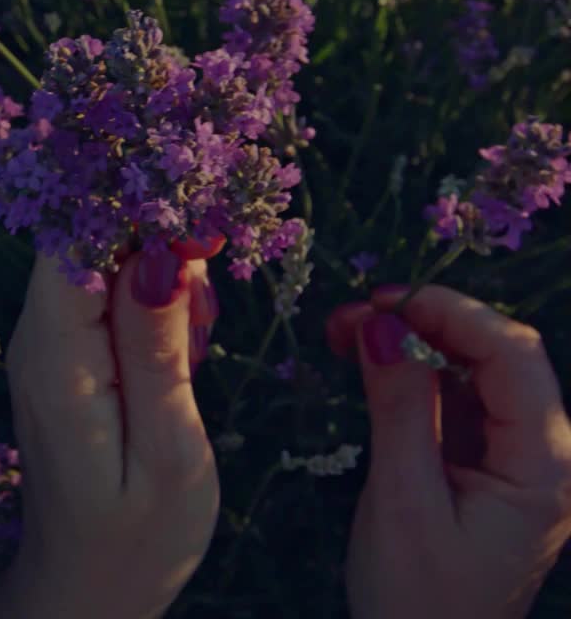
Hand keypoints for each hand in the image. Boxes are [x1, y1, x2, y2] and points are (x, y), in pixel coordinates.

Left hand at [0, 241, 221, 618]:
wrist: (83, 588)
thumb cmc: (136, 538)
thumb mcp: (168, 450)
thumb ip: (160, 346)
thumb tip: (163, 250)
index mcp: (56, 356)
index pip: (75, 233)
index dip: (140, 211)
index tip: (205, 234)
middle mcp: (36, 337)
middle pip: (89, 236)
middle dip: (160, 243)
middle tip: (203, 316)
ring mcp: (46, 344)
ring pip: (104, 260)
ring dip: (163, 279)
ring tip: (195, 347)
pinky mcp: (65, 356)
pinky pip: (107, 295)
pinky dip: (154, 306)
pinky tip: (179, 356)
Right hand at [327, 284, 570, 618]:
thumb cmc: (417, 596)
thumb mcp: (402, 500)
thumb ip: (399, 408)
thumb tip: (381, 326)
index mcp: (544, 464)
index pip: (512, 357)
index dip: (450, 313)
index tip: (379, 301)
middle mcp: (545, 451)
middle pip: (498, 355)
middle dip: (427, 321)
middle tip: (349, 317)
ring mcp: (517, 457)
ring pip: (475, 371)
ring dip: (415, 344)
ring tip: (346, 334)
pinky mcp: (486, 463)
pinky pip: (458, 400)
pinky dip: (414, 376)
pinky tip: (373, 367)